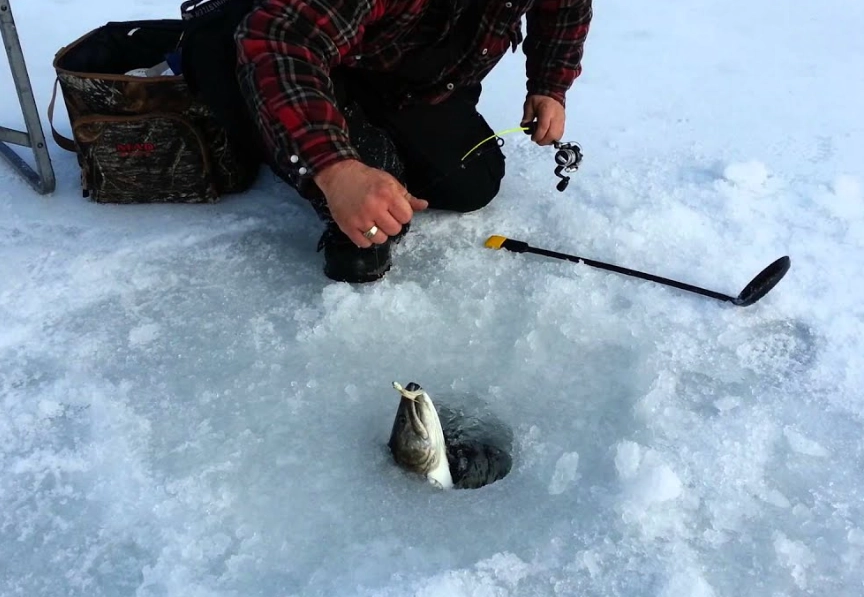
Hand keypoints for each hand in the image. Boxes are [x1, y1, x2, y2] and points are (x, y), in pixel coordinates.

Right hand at [314, 159, 428, 247]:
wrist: (339, 175)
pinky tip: (364, 228)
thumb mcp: (389, 182)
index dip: (402, 214)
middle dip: (391, 224)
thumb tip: (424, 206)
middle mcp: (375, 207)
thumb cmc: (367, 178)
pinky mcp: (348, 227)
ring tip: (373, 222)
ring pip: (381, 239)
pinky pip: (364, 244)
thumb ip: (407, 197)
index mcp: (387, 194)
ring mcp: (361, 219)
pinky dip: (366, 239)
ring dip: (379, 233)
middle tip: (382, 215)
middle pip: (394, 230)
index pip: (406, 217)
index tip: (394, 210)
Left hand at [521, 95, 564, 145]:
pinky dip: (553, 138)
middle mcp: (556, 116)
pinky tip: (546, 135)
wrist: (551, 93)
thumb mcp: (529, 105)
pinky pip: (560, 134)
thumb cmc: (539, 99)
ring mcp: (561, 120)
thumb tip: (524, 127)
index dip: (537, 135)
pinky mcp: (563, 123)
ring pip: (557, 136)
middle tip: (537, 139)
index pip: (543, 127)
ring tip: (542, 137)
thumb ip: (526, 117)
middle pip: (552, 134)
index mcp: (547, 110)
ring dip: (548, 140)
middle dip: (543, 141)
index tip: (532, 137)